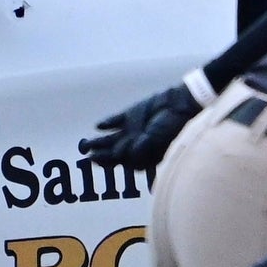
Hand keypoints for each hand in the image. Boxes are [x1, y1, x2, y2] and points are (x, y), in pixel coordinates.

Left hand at [81, 83, 199, 173]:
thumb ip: (140, 149)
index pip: (123, 161)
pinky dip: (107, 123)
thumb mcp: (157, 142)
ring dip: (99, 141)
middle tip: (88, 156)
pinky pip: (116, 120)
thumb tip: (124, 155)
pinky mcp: (131, 115)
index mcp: (143, 154)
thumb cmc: (172, 127)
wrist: (179, 105)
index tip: (95, 160)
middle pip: (114, 151)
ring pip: (112, 138)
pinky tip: (99, 126)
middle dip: (101, 155)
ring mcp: (132, 130)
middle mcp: (136, 144)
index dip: (108, 161)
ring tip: (87, 144)